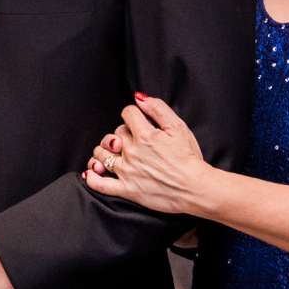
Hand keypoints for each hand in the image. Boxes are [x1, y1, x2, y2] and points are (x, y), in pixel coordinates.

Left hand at [81, 94, 210, 214]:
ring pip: (101, 155)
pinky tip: (93, 172)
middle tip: (133, 140)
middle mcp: (132, 152)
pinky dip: (92, 177)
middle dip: (121, 134)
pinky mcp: (126, 190)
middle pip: (114, 134)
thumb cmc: (190, 159)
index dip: (133, 115)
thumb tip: (139, 98)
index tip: (139, 121)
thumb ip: (158, 109)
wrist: (196, 189)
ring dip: (104, 151)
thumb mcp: (179, 127)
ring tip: (113, 152)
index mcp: (145, 135)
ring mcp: (127, 172)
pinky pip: (99, 184)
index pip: (127, 114)